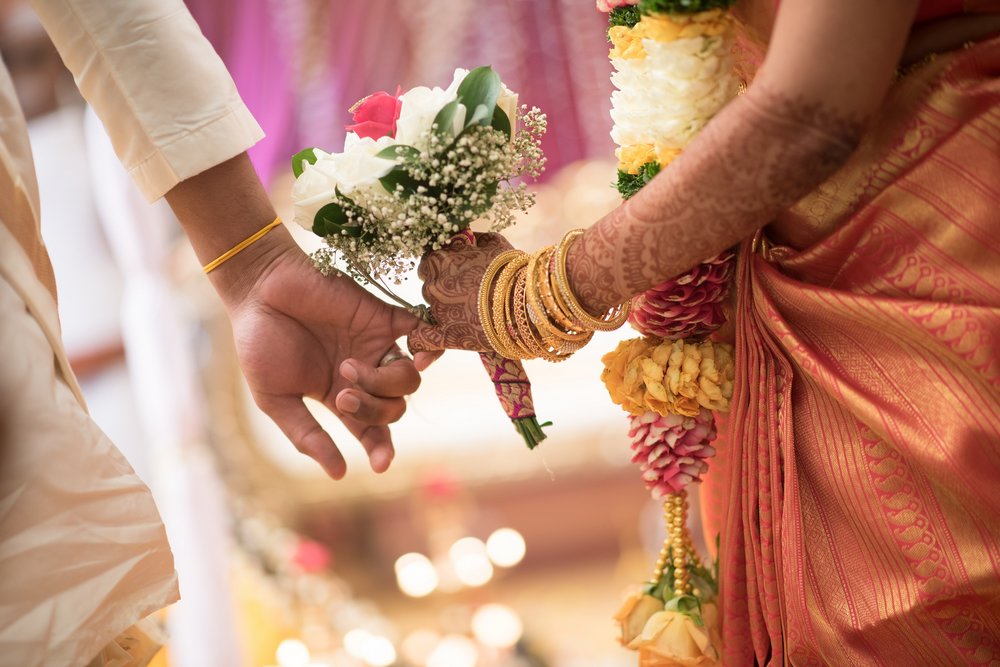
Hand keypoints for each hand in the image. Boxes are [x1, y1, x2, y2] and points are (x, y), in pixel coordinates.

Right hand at [218, 235, 422, 478]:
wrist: (259, 290)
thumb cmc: (260, 343)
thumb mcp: (276, 398)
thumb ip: (307, 435)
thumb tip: (338, 474)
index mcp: (339, 397)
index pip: (372, 430)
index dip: (381, 448)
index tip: (380, 464)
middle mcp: (364, 374)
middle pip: (395, 408)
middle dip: (373, 411)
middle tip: (341, 396)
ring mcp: (376, 345)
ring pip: (410, 378)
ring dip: (384, 383)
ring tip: (348, 368)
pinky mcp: (384, 317)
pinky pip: (423, 333)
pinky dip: (431, 345)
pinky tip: (423, 355)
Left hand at [407, 232, 513, 358]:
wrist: (526, 301)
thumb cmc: (512, 269)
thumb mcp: (494, 243)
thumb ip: (474, 239)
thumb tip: (466, 238)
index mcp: (442, 259)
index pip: (430, 259)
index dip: (443, 264)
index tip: (457, 270)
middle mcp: (434, 283)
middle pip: (429, 283)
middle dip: (443, 285)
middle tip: (465, 290)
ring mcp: (438, 310)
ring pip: (429, 307)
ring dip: (442, 306)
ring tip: (467, 310)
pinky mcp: (445, 335)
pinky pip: (420, 339)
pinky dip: (419, 340)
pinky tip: (426, 340)